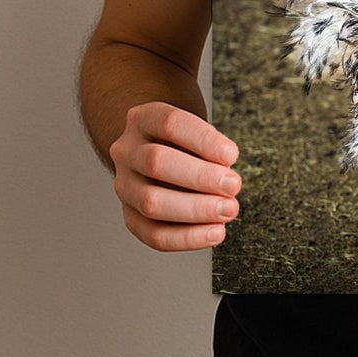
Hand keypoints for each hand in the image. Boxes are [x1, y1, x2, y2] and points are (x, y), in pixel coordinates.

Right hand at [109, 101, 241, 251]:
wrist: (154, 150)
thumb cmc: (182, 140)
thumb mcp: (194, 129)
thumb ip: (209, 146)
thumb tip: (225, 173)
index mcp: (143, 119)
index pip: (170, 124)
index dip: (203, 140)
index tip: (232, 155)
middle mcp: (127, 151)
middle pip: (156, 162)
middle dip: (201, 177)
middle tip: (233, 185)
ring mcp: (124, 184)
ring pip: (150, 202)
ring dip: (196, 210)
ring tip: (228, 210)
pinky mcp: (130, 215)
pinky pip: (153, 234)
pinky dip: (187, 237)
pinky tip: (214, 232)